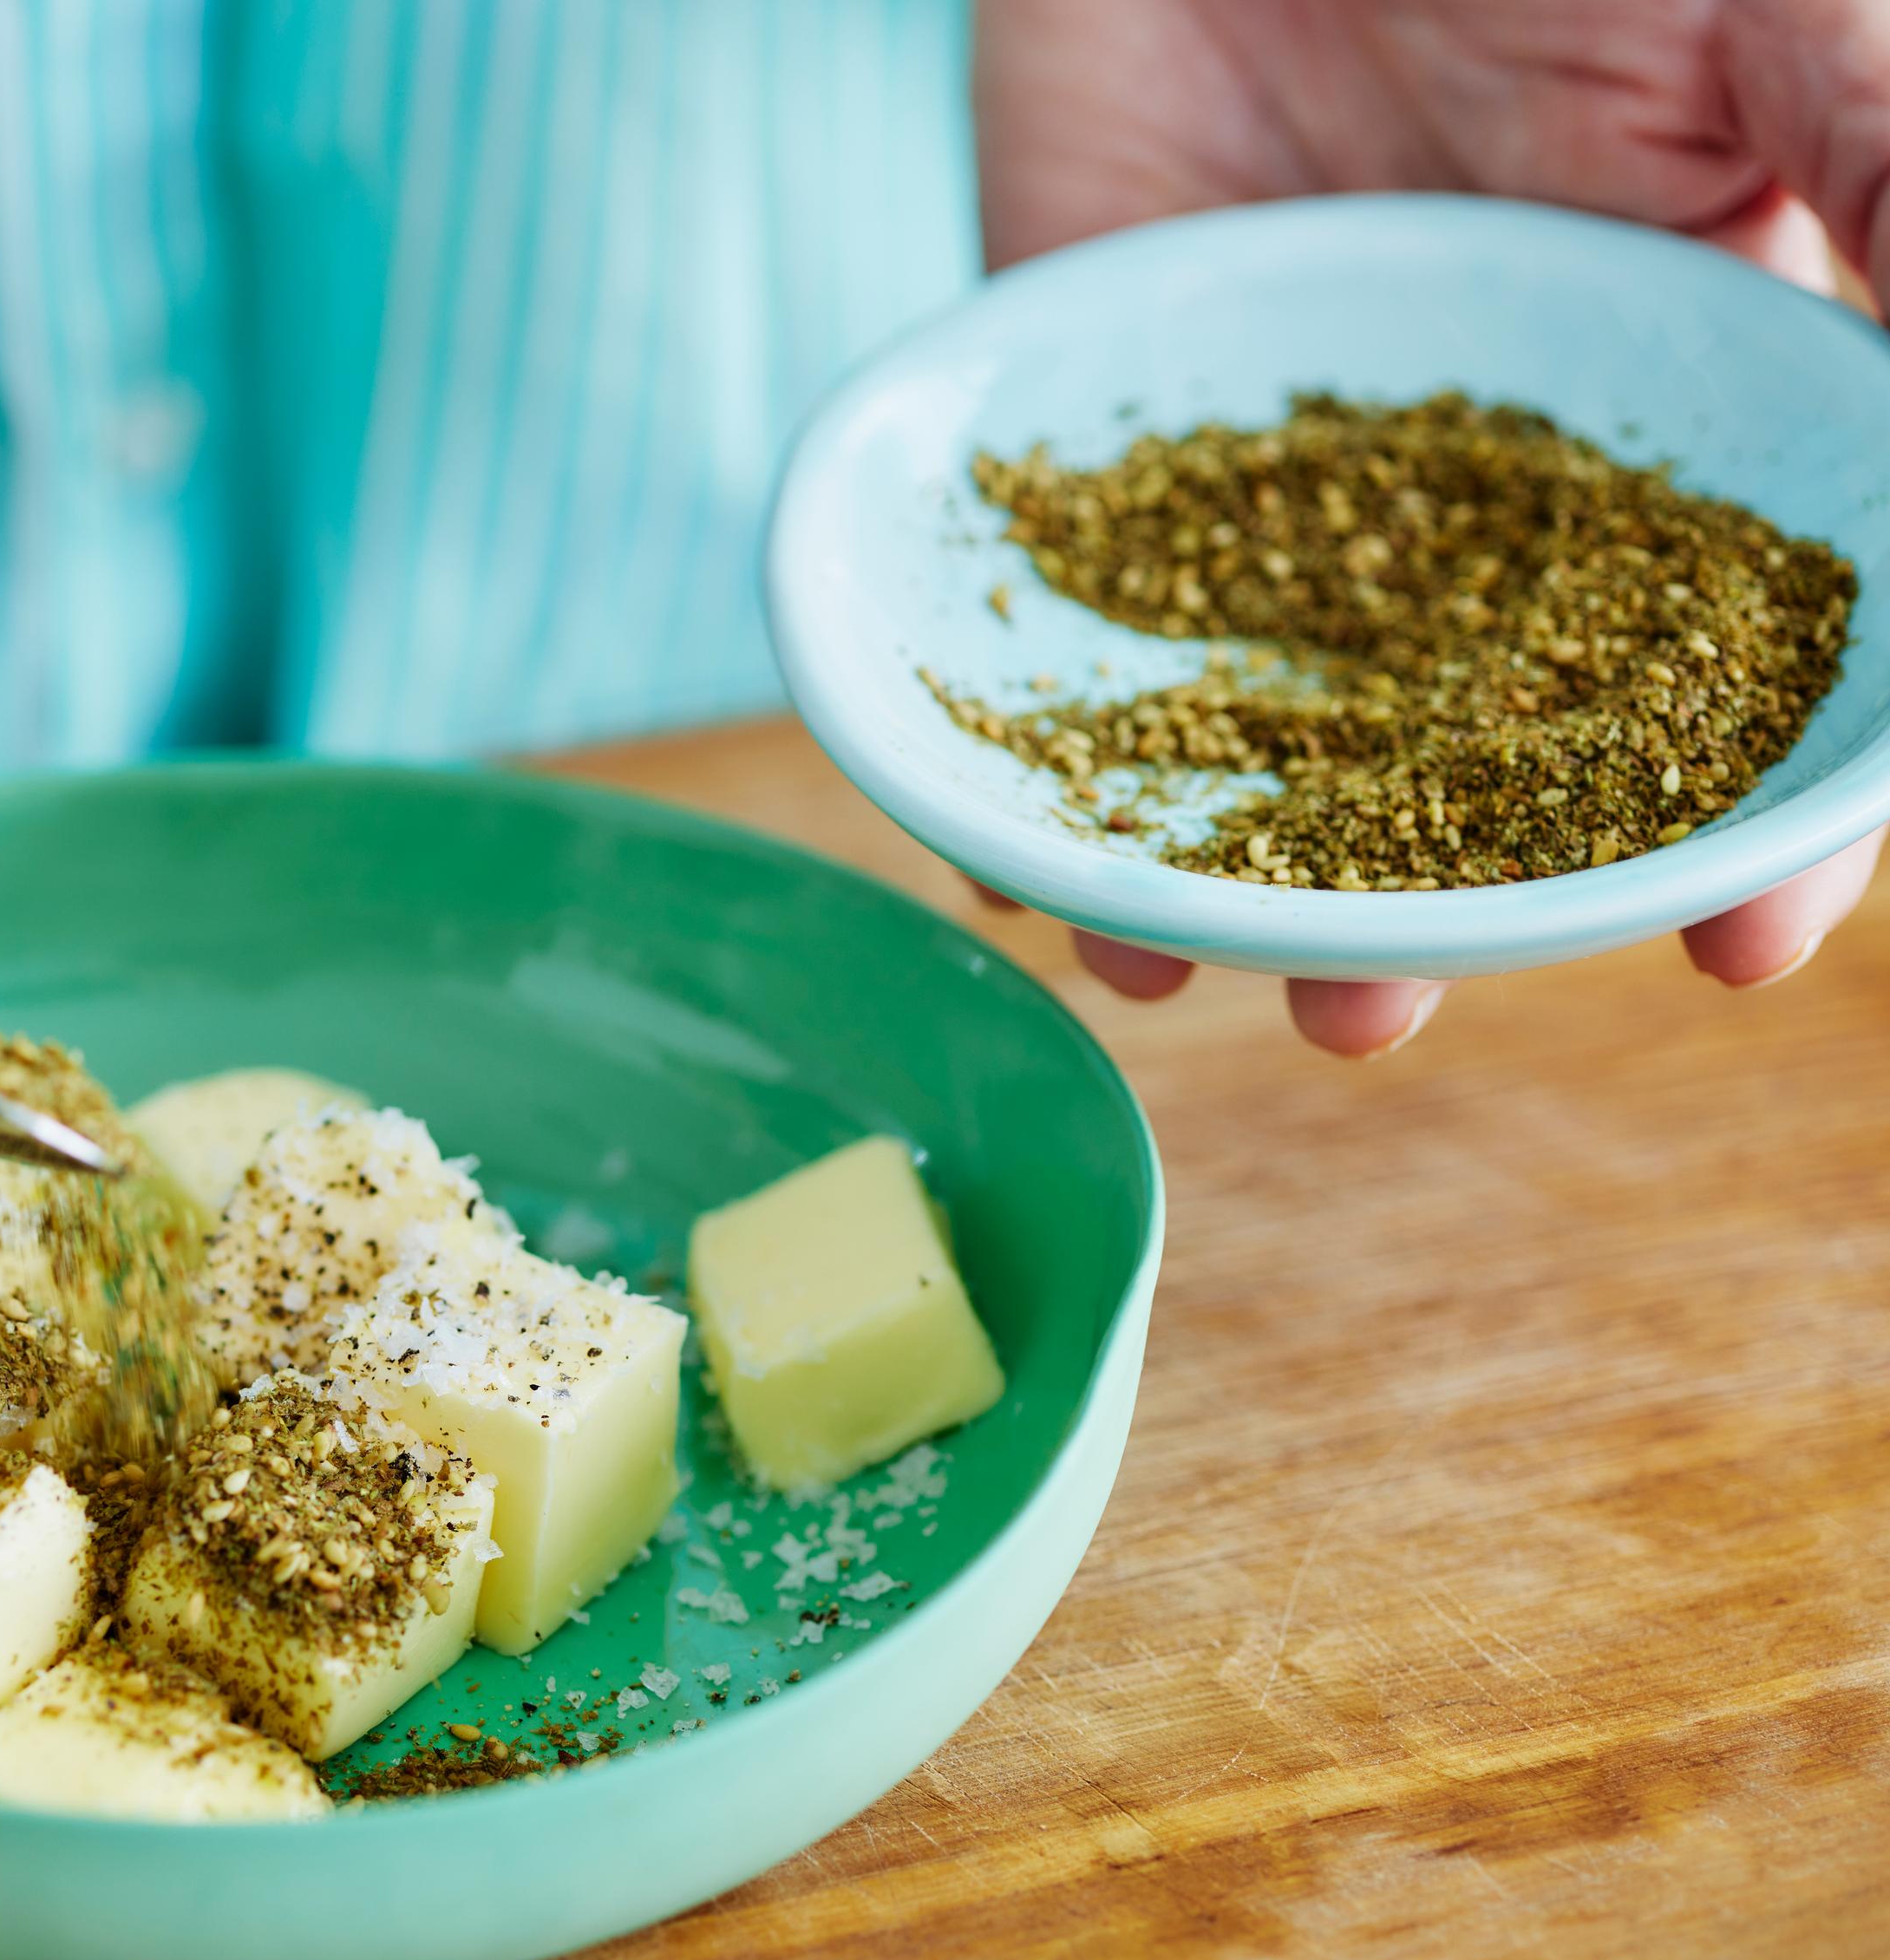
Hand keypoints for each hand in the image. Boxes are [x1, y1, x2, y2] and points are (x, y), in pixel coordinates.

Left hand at [972, 0, 1887, 1049]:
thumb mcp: (1789, 27)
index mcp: (1676, 417)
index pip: (1729, 679)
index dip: (1753, 827)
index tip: (1734, 947)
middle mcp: (1479, 490)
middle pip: (1472, 760)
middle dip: (1439, 912)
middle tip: (1386, 1013)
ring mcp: (1287, 477)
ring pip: (1265, 734)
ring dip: (1231, 881)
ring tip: (1209, 981)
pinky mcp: (1108, 439)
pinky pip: (1068, 633)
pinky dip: (1030, 760)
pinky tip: (1019, 870)